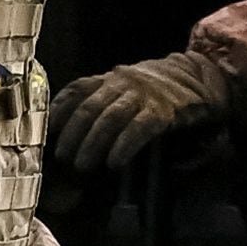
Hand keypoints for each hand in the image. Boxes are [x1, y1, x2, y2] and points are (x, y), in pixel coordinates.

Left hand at [52, 53, 228, 170]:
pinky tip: (114, 163)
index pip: (76, 90)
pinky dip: (124, 145)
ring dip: (93, 144)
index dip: (58, 111)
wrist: (199, 79)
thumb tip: (71, 137)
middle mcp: (122, 82)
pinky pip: (139, 127)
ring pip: (110, 117)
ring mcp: (142, 94)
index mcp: (109, 78)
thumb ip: (102, 104)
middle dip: (72, 135)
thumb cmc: (155, 92)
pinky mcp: (163, 109)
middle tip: (63, 159)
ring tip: (82, 167)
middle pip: (88, 107)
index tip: (47, 133)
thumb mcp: (125, 90)